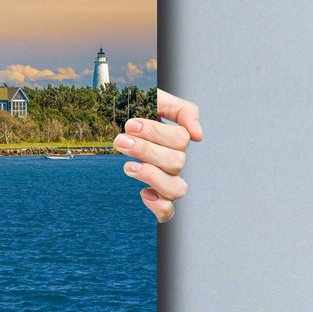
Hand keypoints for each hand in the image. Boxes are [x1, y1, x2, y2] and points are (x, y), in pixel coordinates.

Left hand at [115, 89, 202, 222]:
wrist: (114, 118)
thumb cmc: (137, 110)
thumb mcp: (156, 99)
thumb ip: (182, 109)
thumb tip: (198, 135)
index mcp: (177, 139)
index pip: (180, 139)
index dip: (155, 133)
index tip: (130, 124)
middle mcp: (175, 161)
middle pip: (176, 162)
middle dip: (145, 150)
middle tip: (120, 140)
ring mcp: (167, 180)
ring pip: (177, 189)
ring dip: (152, 176)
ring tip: (128, 166)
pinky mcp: (156, 197)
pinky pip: (168, 212)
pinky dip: (159, 206)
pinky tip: (143, 193)